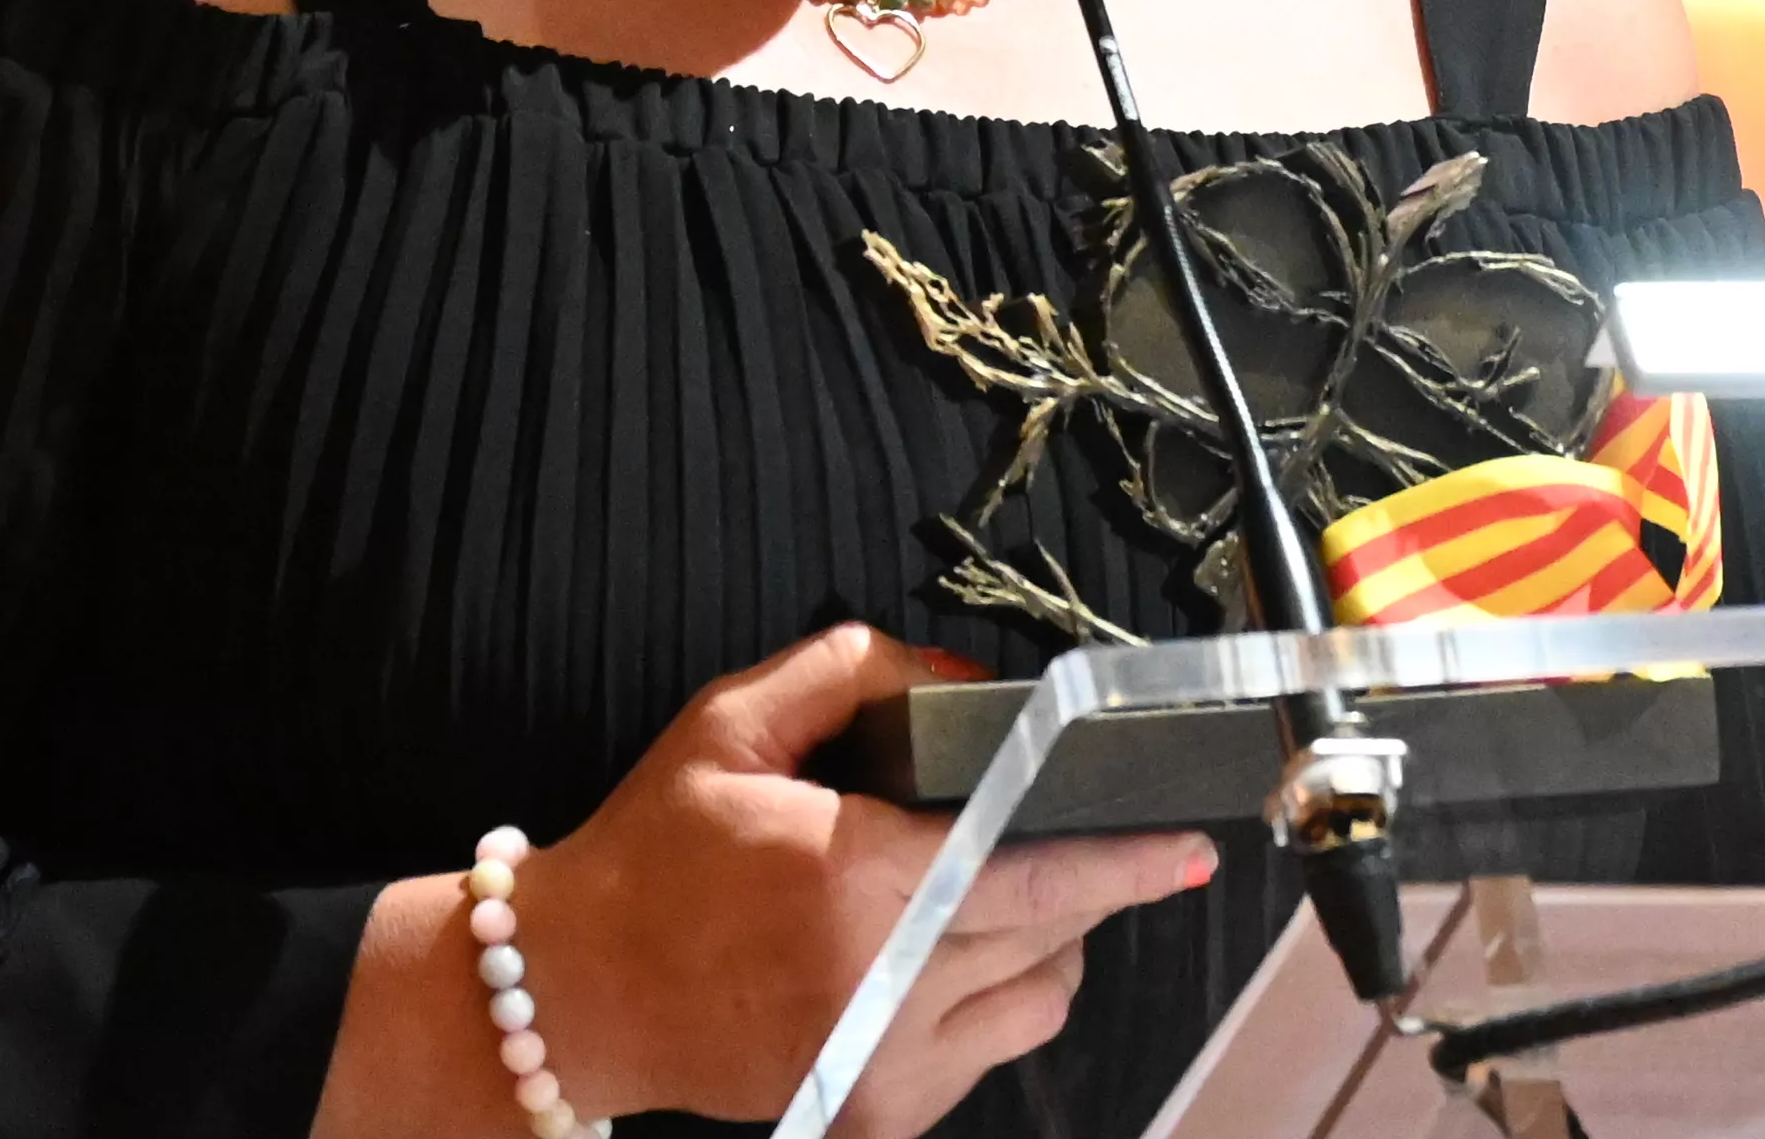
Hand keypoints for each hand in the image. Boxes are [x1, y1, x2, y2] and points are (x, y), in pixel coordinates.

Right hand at [312, 622, 1214, 1136]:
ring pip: (1040, 1001)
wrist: (572, 995)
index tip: (1192, 841)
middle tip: (1106, 842)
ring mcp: (879, 1065)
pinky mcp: (871, 1114)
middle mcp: (879, 985)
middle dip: (1094, 881)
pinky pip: (991, 1054)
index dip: (1126, 857)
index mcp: (854, 886)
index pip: (1034, 872)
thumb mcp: (732, 724)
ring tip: (1008, 896)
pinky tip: (955, 957)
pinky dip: (998, 1002)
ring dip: (1051, 944)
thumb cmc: (652, 856)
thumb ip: (855, 670)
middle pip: (1053, 933)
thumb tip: (966, 682)